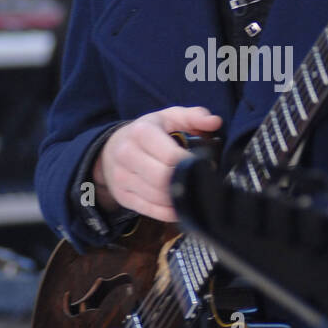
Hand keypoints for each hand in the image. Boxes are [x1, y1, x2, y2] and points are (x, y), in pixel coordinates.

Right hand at [93, 106, 222, 222]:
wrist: (112, 148)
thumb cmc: (149, 132)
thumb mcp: (169, 117)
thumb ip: (194, 116)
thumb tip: (215, 122)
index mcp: (141, 132)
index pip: (170, 156)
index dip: (190, 163)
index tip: (204, 164)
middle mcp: (127, 154)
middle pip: (162, 179)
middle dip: (185, 181)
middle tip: (199, 179)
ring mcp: (122, 177)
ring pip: (157, 197)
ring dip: (178, 197)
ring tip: (191, 189)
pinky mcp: (123, 196)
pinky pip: (150, 210)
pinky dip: (169, 211)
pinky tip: (179, 204)